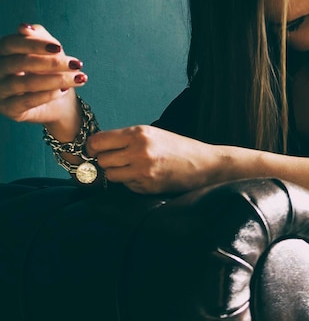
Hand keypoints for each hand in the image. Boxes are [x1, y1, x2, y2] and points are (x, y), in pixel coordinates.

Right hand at [0, 24, 87, 125]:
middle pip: (18, 63)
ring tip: (78, 78)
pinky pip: (26, 101)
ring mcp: (0, 91)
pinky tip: (63, 91)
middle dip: (50, 63)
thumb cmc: (52, 72)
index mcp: (3, 52)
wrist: (60, 102)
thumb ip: (39, 38)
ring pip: (24, 83)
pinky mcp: (9, 109)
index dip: (34, 44)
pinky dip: (47, 95)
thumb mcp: (50, 52)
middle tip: (76, 64)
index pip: (11, 44)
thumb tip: (24, 28)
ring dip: (55, 80)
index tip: (59, 48)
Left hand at [87, 125, 219, 193]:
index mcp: (138, 133)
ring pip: (110, 175)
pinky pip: (126, 185)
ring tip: (131, 168)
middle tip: (117, 160)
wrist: (204, 164)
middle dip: (106, 161)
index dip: (93, 147)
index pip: (98, 141)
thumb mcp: (152, 134)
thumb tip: (97, 147)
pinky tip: (146, 176)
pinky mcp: (147, 186)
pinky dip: (131, 182)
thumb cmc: (178, 147)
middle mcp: (138, 151)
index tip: (95, 150)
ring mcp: (143, 171)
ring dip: (117, 173)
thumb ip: (126, 139)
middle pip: (102, 160)